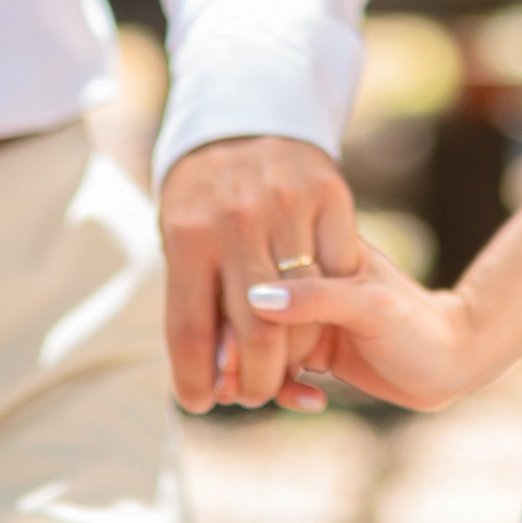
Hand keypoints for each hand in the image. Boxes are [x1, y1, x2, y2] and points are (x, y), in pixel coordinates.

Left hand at [160, 135, 362, 413]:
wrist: (244, 117)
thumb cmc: (204, 202)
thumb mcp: (183, 242)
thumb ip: (197, 304)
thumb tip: (212, 382)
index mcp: (186, 236)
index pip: (189, 332)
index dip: (195, 382)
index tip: (202, 405)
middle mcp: (235, 220)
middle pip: (251, 332)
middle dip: (254, 382)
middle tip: (254, 395)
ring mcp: (286, 205)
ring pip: (301, 311)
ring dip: (294, 355)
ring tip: (285, 366)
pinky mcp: (330, 194)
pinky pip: (338, 275)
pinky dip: (328, 307)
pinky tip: (318, 317)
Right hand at [244, 242, 480, 412]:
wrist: (452, 361)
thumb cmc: (419, 326)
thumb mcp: (373, 307)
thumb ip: (319, 298)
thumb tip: (257, 297)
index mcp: (316, 250)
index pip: (254, 275)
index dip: (233, 315)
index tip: (226, 352)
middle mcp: (304, 280)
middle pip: (245, 311)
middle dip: (232, 352)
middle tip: (231, 388)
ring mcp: (305, 315)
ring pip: (252, 342)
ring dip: (249, 374)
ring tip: (257, 398)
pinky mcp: (309, 347)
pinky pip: (273, 366)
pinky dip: (280, 387)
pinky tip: (311, 399)